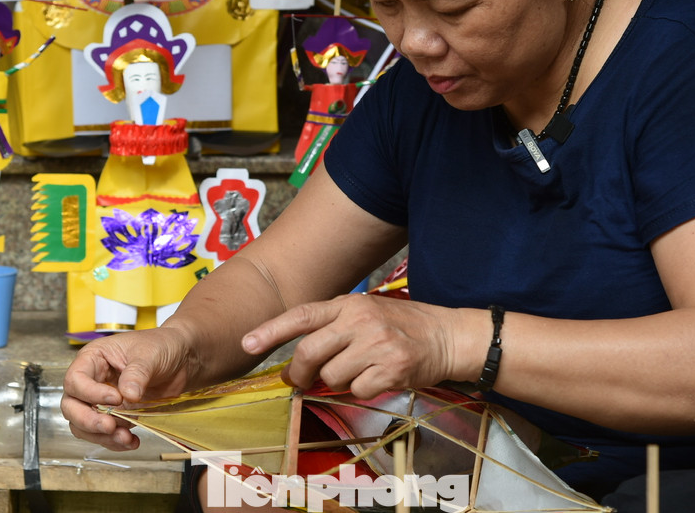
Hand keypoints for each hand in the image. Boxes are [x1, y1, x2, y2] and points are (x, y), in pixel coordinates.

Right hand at [61, 326, 196, 448]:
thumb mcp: (149, 354)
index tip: (115, 398)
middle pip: (72, 406)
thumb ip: (137, 373)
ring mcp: (102, 401)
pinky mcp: (116, 416)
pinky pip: (105, 434)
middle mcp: (93, 380)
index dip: (90, 393)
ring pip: (85, 425)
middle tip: (109, 426)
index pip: (76, 380)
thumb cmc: (162, 346)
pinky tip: (132, 441)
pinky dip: (115, 442)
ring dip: (101, 436)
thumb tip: (127, 394)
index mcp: (93, 358)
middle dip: (88, 420)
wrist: (183, 360)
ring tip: (124, 438)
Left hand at [241, 295, 478, 398]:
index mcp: (349, 305)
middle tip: (300, 382)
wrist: (448, 336)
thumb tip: (299, 362)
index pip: (302, 316)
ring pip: (331, 377)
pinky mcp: (392, 368)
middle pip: (309, 352)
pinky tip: (379, 377)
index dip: (271, 330)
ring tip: (359, 370)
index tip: (246, 343)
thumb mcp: (366, 313)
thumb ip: (334, 329)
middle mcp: (360, 321)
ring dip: (338, 382)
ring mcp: (377, 344)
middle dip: (299, 373)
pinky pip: (358, 390)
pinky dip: (363, 390)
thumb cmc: (402, 327)